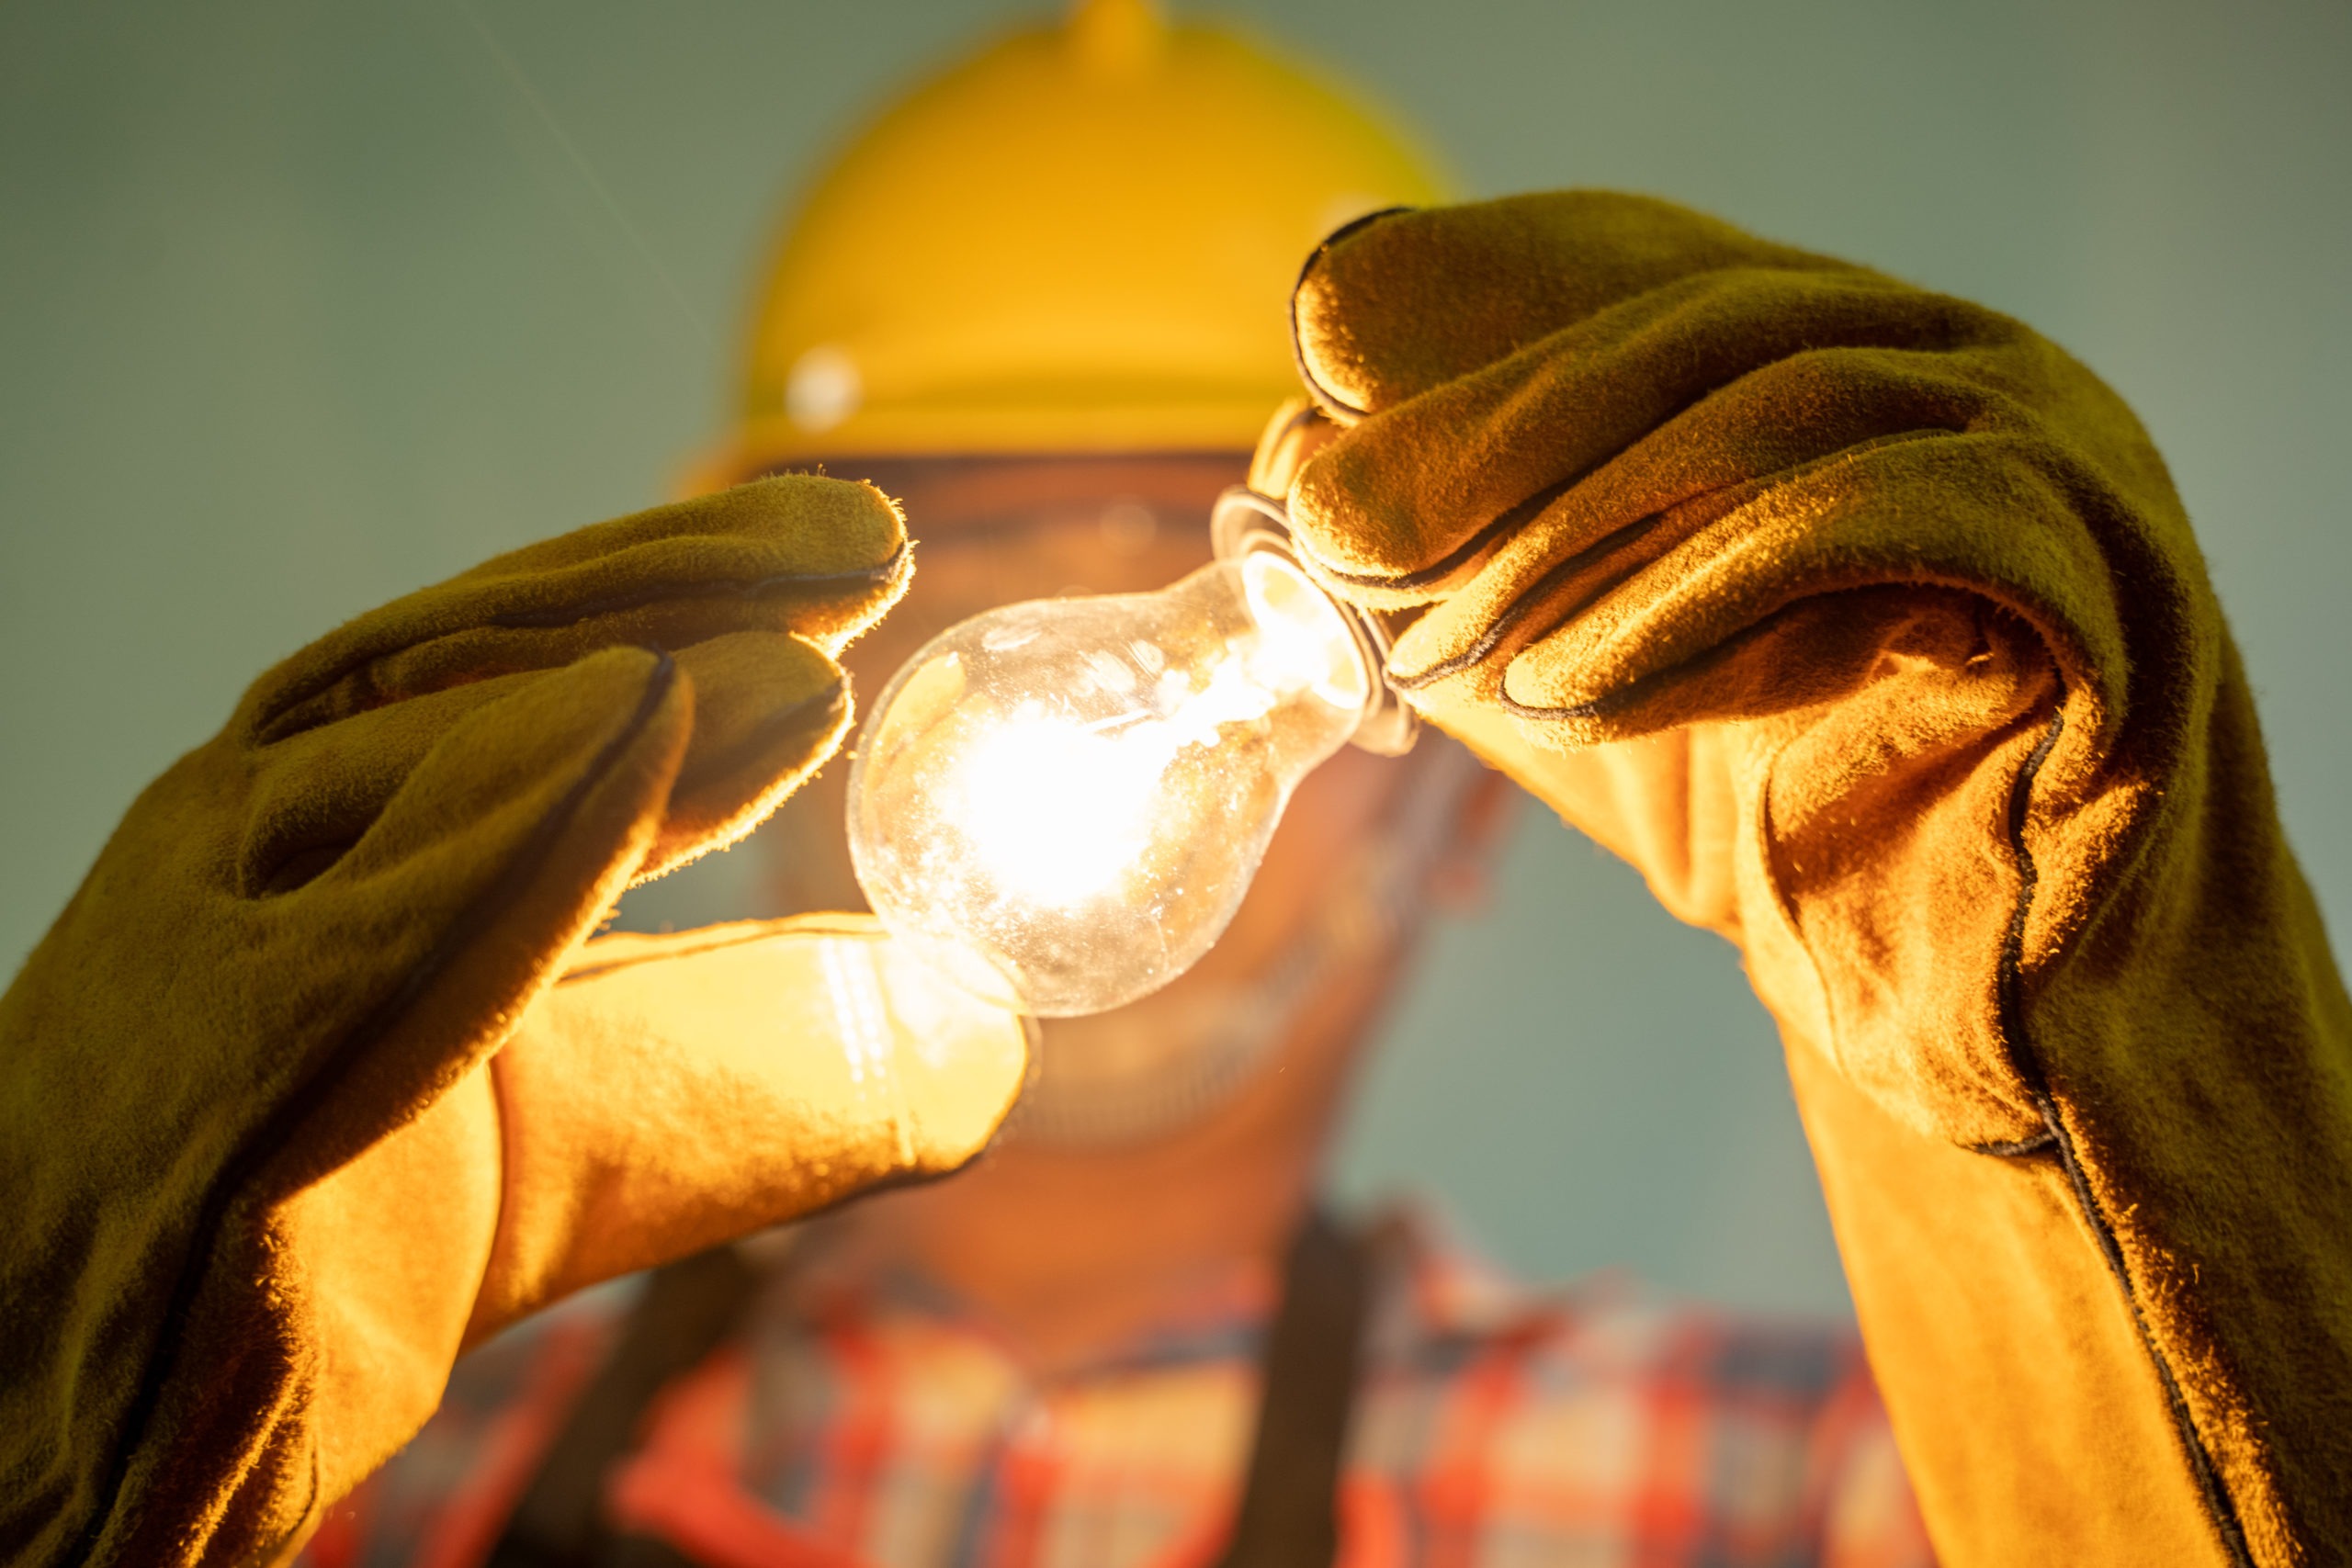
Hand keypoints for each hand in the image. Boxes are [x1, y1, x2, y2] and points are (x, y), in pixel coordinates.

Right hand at [0, 477, 1028, 1566]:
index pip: (523, 662)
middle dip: (665, 593)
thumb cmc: (336, 1250)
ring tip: (801, 669)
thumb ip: (779, 1073)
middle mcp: (254, 842)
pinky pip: (346, 943)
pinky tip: (625, 736)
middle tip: (861, 552)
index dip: (687, 590)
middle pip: (462, 666)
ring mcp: (192, 941)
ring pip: (393, 766)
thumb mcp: (607, 1134)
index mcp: (347, 823)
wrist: (121, 1419)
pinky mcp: (184, 1078)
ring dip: (608, 699)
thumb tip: (989, 1037)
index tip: (856, 551)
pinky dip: (492, 837)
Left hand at [1266, 194, 2351, 1563]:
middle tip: (1331, 521)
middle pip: (1695, 324)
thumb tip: (1294, 492)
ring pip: (1776, 403)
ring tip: (1423, 633)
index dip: (1473, 301)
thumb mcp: (1577, 673)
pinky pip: (1870, 517)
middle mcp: (1961, 366)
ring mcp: (2053, 445)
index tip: (1321, 370)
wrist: (1968, 997)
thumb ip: (1464, 574)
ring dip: (1568, 521)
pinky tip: (1554, 692)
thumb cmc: (1770, 821)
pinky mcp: (2096, 567)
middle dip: (1489, 426)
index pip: (1642, 269)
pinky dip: (1689, 591)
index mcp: (1843, 357)